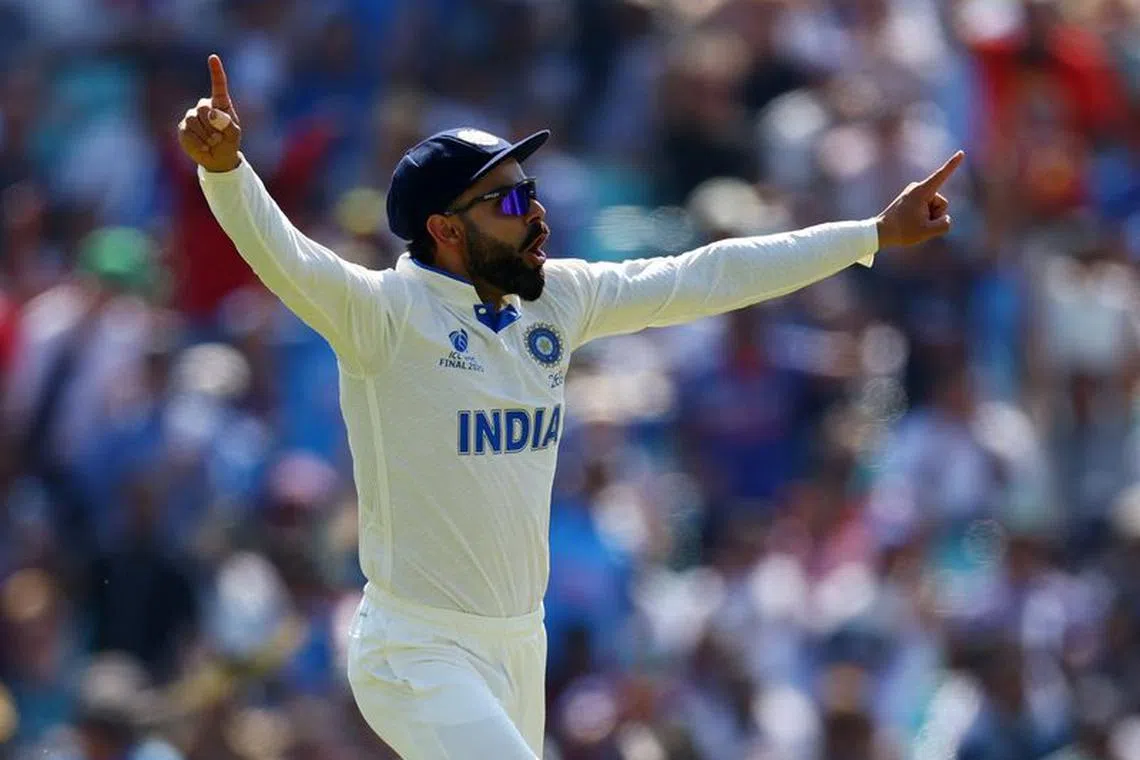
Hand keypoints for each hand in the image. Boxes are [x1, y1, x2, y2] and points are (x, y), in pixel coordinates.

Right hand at [177, 54, 241, 172]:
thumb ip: (227, 124)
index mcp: (220, 104)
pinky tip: (204, 146)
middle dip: (213, 125)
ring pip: (194, 120)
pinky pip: (188, 132)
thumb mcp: (234, 135)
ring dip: (206, 135)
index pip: (218, 85)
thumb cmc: (229, 143)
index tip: (213, 58)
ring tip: (212, 142)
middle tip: (219, 138)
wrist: (217, 159)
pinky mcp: (183, 127)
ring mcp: (192, 116)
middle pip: (204, 108)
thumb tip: (212, 114)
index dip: (216, 72)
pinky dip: (198, 142)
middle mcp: (204, 106)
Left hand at [874, 151, 964, 248]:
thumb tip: (946, 219)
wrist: (881, 232)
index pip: (941, 175)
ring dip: (929, 217)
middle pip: (942, 203)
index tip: (961, 152)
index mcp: (922, 191)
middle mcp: (918, 188)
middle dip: (935, 215)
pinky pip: (927, 208)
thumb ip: (944, 224)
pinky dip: (924, 217)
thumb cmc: (902, 231)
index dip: (953, 164)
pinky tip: (912, 222)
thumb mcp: (927, 232)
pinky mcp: (912, 198)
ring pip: (935, 207)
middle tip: (917, 223)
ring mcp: (915, 193)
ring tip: (913, 223)